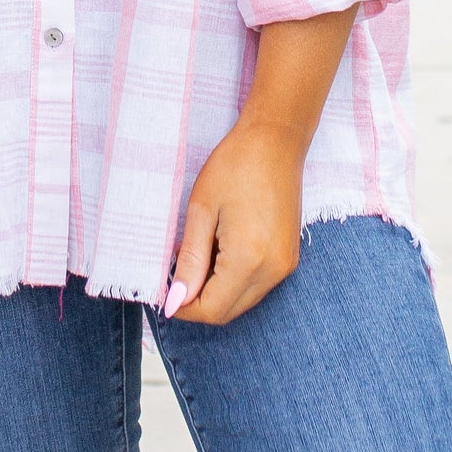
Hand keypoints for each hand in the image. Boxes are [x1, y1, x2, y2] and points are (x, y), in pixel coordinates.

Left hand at [165, 114, 305, 326]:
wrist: (276, 139)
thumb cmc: (235, 165)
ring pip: (243, 301)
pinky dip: (233, 281)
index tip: (163, 292)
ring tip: (197, 255)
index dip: (182, 308)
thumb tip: (175, 300)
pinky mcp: (289, 257)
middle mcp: (273, 270)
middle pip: (228, 312)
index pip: (212, 310)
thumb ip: (190, 261)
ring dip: (215, 292)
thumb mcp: (201, 210)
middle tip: (174, 273)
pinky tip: (218, 251)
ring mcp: (285, 265)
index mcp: (249, 259)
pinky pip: (256, 286)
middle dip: (197, 302)